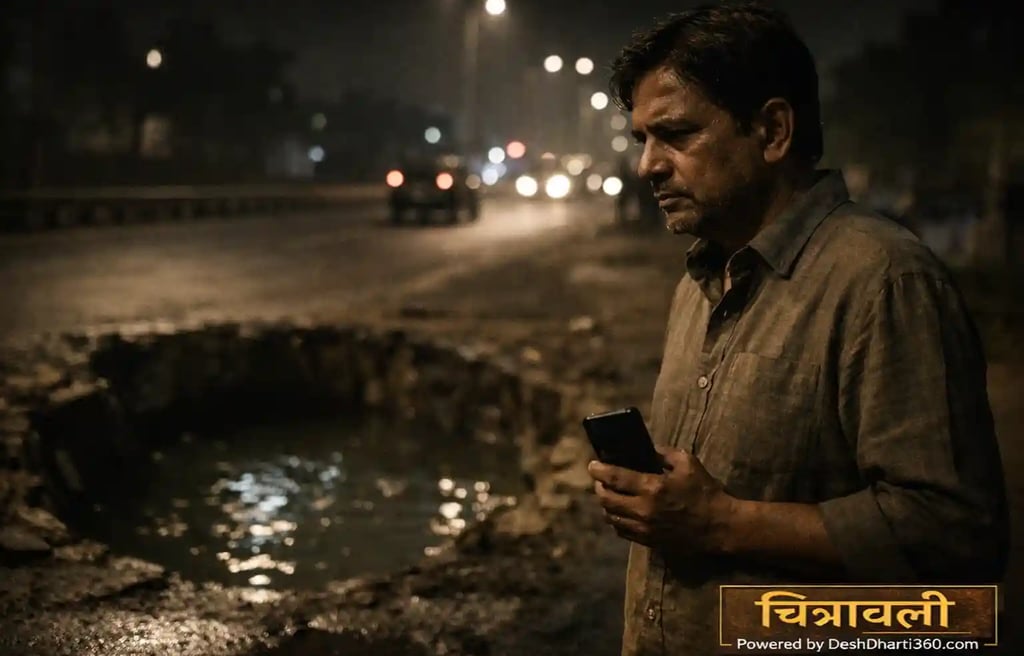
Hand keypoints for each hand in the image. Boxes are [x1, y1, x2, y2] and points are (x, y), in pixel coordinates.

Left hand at [587, 445, 733, 553]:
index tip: (592, 465)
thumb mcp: (688, 463)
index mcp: (652, 487)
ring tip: (609, 495)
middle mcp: (643, 509)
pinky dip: (616, 521)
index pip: (615, 478)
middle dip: (599, 487)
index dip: (599, 470)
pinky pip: (622, 531)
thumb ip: (664, 454)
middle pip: (606, 499)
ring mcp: (644, 528)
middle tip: (600, 480)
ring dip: (606, 505)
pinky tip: (620, 513)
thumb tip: (647, 450)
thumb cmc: (705, 492)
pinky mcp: (648, 541)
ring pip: (611, 517)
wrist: (719, 526)